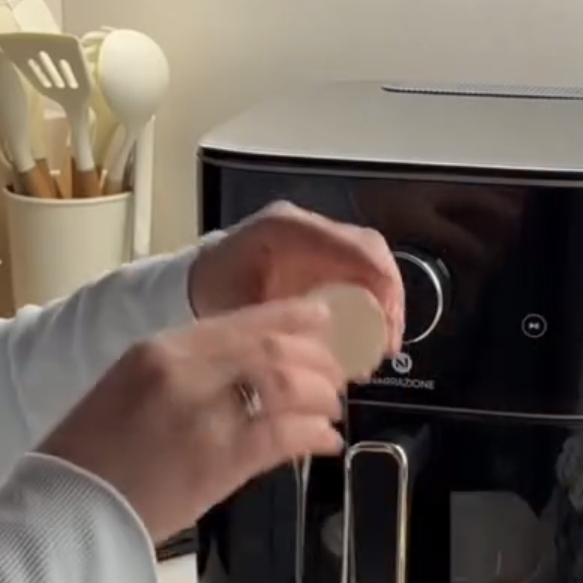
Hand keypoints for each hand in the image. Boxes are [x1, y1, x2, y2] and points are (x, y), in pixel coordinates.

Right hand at [39, 298, 343, 542]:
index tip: (320, 322)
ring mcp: (203, 413)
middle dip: (317, 359)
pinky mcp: (220, 460)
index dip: (291, 319)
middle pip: (273, 347)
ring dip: (320, 396)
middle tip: (336, 375)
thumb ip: (182, 374)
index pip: (240, 320)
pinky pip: (285, 434)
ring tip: (330, 410)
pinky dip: (314, 435)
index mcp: (158, 348)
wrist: (67, 511)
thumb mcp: (129, 391)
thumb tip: (240, 374)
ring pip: (287, 384)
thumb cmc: (92, 460)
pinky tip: (325, 441)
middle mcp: (183, 370)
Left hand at [189, 201, 404, 355]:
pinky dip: (370, 305)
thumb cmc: (212, 296)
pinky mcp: (318, 258)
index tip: (388, 325)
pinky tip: (369, 338)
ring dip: (384, 304)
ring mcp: (314, 240)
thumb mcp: (242, 311)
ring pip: (368, 264)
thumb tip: (327, 355)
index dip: (381, 284)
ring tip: (382, 347)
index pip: (355, 246)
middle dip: (390, 298)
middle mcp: (306, 227)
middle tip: (389, 344)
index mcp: (287, 229)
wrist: (191, 284)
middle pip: (370, 252)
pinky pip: (356, 275)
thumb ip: (283, 326)